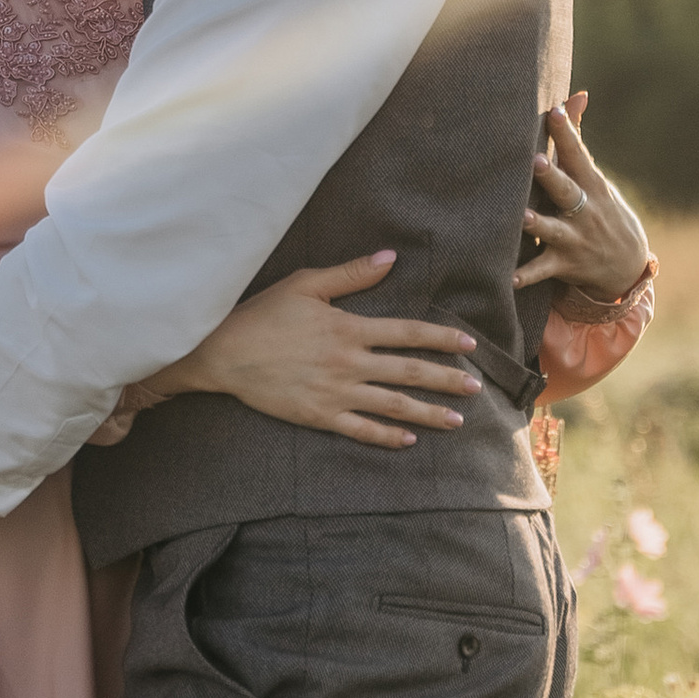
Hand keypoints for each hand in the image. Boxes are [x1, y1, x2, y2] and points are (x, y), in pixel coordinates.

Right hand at [113, 251, 483, 453]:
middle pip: (409, 372)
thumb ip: (351, 274)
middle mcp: (349, 363)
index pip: (407, 333)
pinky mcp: (319, 415)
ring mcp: (336, 393)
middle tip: (476, 388)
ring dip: (428, 413)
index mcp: (349, 328)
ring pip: (393, 406)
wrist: (222, 353)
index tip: (469, 344)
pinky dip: (387, 436)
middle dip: (446, 380)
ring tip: (457, 421)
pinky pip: (360, 429)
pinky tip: (408, 440)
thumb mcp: (305, 284)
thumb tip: (390, 257)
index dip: (441, 338)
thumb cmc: (262, 314)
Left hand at [516, 93, 649, 298]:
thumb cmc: (602, 210)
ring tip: (520, 218)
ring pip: (553, 231)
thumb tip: (577, 95)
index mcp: (591, 184)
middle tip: (535, 161)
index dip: (567, 133)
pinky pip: (543, 270)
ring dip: (537, 224)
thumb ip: (577, 139)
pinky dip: (526, 275)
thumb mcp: (595, 177)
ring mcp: (575, 238)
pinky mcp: (565, 264)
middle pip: (567, 190)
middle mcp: (584, 210)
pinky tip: (508, 279)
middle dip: (552, 177)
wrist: (628, 267)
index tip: (555, 111)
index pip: (579, 155)